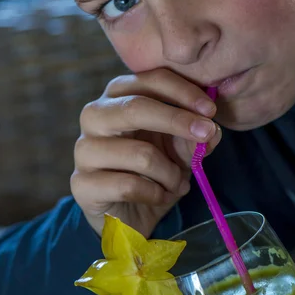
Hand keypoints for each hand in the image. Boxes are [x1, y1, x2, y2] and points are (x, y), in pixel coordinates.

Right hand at [71, 68, 221, 237]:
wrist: (129, 215)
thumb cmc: (154, 170)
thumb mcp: (182, 148)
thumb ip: (196, 135)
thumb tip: (212, 130)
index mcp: (119, 96)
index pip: (149, 80)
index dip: (182, 91)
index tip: (210, 109)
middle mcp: (95, 116)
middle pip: (135, 108)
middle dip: (177, 120)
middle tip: (207, 134)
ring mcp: (84, 150)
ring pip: (140, 154)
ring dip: (170, 173)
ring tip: (178, 184)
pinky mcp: (82, 184)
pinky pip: (129, 186)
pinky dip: (155, 194)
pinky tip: (160, 197)